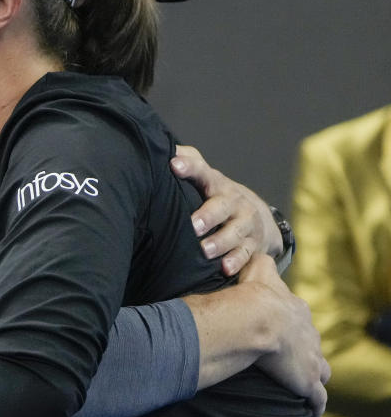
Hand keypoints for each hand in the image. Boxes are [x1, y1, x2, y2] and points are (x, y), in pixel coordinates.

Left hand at [170, 145, 280, 275]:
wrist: (256, 215)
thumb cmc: (215, 194)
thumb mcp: (203, 176)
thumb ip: (186, 161)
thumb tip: (160, 147)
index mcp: (216, 184)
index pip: (202, 171)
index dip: (189, 167)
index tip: (174, 165)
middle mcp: (233, 202)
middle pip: (222, 207)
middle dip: (208, 216)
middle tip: (193, 225)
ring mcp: (246, 224)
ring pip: (235, 233)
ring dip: (220, 242)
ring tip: (205, 251)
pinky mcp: (253, 245)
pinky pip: (246, 254)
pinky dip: (237, 262)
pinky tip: (226, 269)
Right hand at [239, 255, 329, 416]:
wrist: (259, 317)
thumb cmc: (255, 294)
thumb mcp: (258, 269)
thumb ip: (260, 260)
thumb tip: (257, 252)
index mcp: (297, 311)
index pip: (300, 319)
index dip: (291, 325)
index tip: (281, 330)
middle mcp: (309, 335)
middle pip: (313, 344)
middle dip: (305, 350)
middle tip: (290, 357)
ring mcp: (311, 359)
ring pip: (321, 369)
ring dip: (313, 374)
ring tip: (302, 382)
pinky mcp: (308, 380)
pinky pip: (317, 397)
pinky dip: (315, 402)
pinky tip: (310, 408)